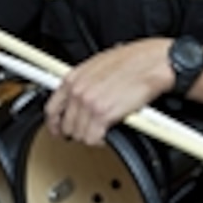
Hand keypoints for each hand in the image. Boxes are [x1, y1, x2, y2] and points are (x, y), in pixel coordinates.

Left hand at [44, 39, 173, 145]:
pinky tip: (106, 135)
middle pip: (65, 125)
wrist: (151, 63)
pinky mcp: (103, 115)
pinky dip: (99, 140)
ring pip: (78, 134)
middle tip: (85, 132)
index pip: (51, 109)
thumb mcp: (97, 65)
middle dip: (75, 132)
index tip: (58, 129)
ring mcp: (89, 103)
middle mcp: (78, 91)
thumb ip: (83, 82)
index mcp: (73, 78)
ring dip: (88, 136)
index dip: (54, 124)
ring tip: (99, 132)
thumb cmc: (131, 61)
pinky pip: (92, 138)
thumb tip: (79, 95)